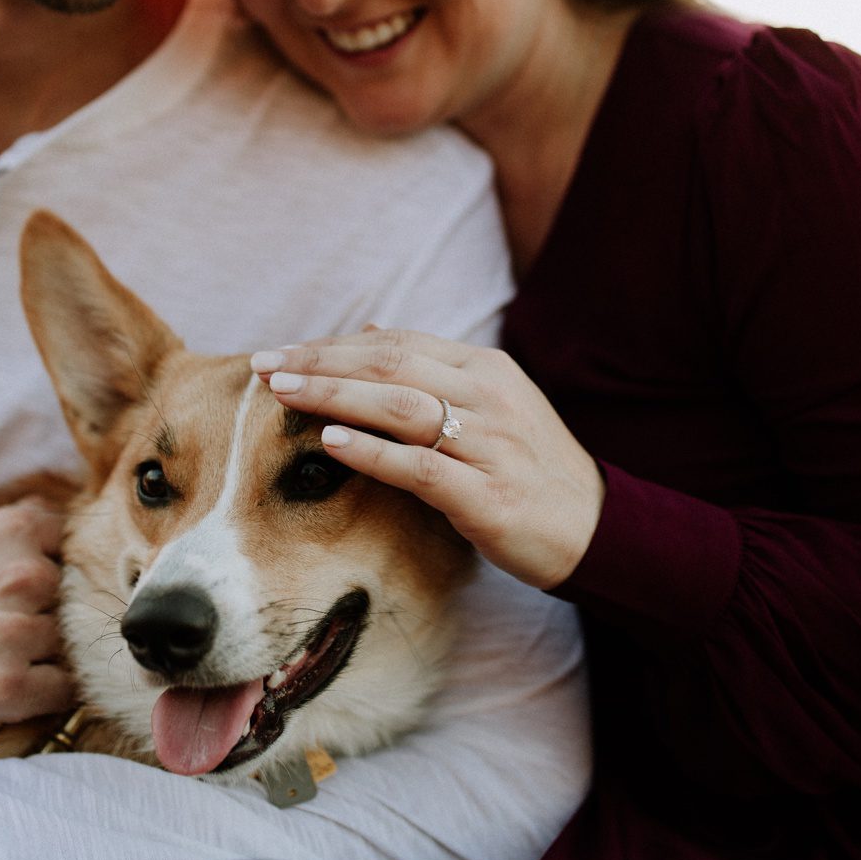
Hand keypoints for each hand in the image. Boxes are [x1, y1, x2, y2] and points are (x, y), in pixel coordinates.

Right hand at [0, 501, 74, 747]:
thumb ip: (19, 532)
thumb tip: (70, 524)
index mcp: (12, 530)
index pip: (76, 551)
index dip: (53, 578)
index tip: (25, 593)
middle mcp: (19, 576)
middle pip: (75, 603)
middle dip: (47, 620)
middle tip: (1, 632)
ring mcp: (14, 632)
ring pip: (68, 648)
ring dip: (41, 659)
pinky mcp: (7, 688)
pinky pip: (62, 692)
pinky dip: (42, 696)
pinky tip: (3, 690)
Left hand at [253, 328, 604, 589]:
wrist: (596, 530)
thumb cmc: (529, 468)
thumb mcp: (490, 406)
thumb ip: (432, 369)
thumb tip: (372, 330)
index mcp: (486, 369)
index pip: (397, 343)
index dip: (334, 345)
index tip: (280, 352)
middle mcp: (489, 398)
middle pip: (391, 365)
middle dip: (321, 363)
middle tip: (263, 366)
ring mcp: (491, 445)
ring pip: (401, 407)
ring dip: (335, 396)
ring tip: (283, 393)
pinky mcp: (488, 496)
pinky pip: (421, 467)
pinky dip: (373, 453)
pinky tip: (332, 445)